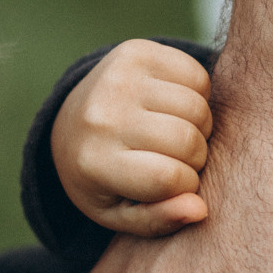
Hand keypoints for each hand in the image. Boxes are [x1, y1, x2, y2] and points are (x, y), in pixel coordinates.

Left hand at [50, 40, 213, 236]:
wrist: (73, 125)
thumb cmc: (106, 181)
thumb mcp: (122, 215)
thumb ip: (160, 220)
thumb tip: (200, 209)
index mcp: (94, 162)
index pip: (169, 178)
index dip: (186, 187)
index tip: (174, 186)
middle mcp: (102, 116)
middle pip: (188, 140)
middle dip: (196, 157)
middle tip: (177, 159)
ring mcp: (118, 78)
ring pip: (198, 108)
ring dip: (200, 127)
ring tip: (176, 134)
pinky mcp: (136, 52)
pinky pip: (198, 77)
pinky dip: (198, 96)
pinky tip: (174, 108)